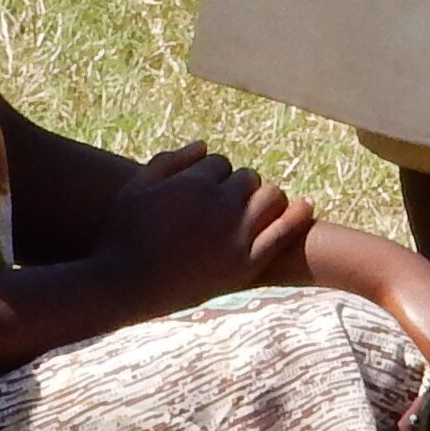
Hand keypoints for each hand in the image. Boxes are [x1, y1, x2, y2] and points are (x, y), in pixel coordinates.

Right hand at [98, 139, 313, 311]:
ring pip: (270, 196)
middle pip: (247, 178)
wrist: (124, 286)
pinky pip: (284, 233)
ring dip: (265, 196)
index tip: (202, 191)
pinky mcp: (247, 263)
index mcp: (195, 183)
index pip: (220, 163)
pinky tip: (306, 205)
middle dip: (237, 186)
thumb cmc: (123, 234)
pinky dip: (298, 215)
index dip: (211, 176)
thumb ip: (168, 161)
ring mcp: (237, 235)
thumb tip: (203, 144)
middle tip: (224, 204)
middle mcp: (221, 205)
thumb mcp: (135, 188)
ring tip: (257, 206)